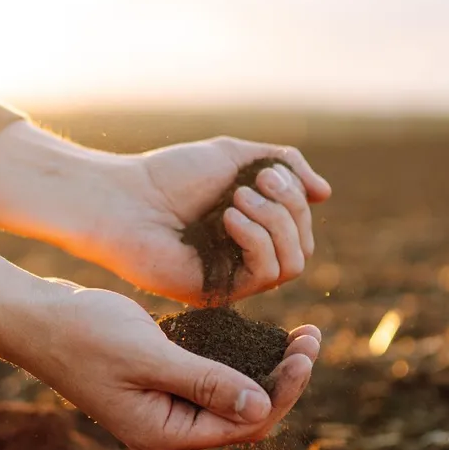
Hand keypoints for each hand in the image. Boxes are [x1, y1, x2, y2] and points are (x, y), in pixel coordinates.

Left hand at [0, 124, 331, 304]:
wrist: (123, 198)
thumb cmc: (170, 175)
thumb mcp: (235, 156)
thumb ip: (284, 165)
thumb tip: (325, 193)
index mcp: (251, 228)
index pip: (301, 225)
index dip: (295, 198)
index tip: (266, 171)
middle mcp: (246, 257)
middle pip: (303, 245)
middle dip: (289, 208)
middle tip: (255, 183)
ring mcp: (234, 278)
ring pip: (293, 263)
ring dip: (275, 223)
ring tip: (238, 199)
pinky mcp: (219, 293)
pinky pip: (265, 275)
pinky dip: (257, 240)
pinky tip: (229, 218)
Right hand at [16, 285, 320, 449]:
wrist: (34, 318)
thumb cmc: (84, 334)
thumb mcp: (148, 355)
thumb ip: (205, 382)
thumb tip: (262, 406)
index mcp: (164, 433)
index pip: (244, 424)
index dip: (283, 391)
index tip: (306, 351)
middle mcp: (167, 428)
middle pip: (244, 415)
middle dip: (283, 379)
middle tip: (312, 336)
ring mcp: (162, 406)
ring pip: (230, 396)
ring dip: (266, 368)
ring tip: (299, 335)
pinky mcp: (158, 383)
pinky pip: (210, 379)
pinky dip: (237, 359)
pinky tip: (259, 334)